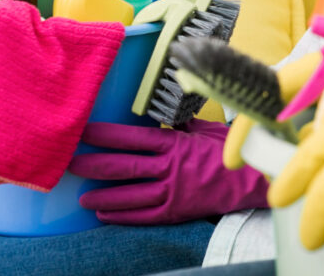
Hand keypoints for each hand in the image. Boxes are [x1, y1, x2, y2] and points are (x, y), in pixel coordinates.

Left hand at [68, 119, 268, 224]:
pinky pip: (143, 215)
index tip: (85, 132)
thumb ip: (182, 123)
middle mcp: (170, 168)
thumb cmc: (229, 151)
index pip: (134, 138)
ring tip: (81, 196)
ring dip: (103, 194)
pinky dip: (121, 215)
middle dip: (95, 165)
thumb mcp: (206, 130)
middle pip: (124, 166)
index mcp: (176, 144)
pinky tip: (103, 213)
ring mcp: (172, 191)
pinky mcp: (176, 211)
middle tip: (71, 164)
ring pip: (129, 194)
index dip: (107, 135)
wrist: (251, 180)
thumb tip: (164, 109)